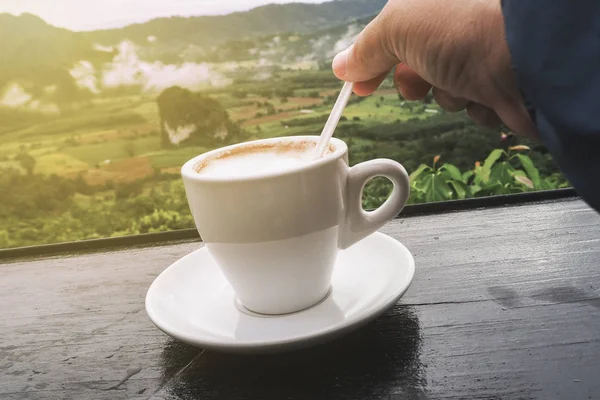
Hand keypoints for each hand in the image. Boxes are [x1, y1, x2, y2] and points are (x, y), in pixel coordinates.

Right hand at [332, 0, 538, 139]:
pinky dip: (474, 106)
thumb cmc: (462, 33)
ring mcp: (484, 53)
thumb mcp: (398, 28)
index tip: (359, 85)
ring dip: (448, 94)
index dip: (373, 59)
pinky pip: (473, 104)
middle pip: (418, 64)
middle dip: (417, 80)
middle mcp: (460, 24)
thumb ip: (366, 48)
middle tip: (421, 81)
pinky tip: (486, 95)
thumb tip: (341, 66)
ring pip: (446, 88)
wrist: (530, 62)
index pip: (393, 32)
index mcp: (434, 3)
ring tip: (463, 83)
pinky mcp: (503, 83)